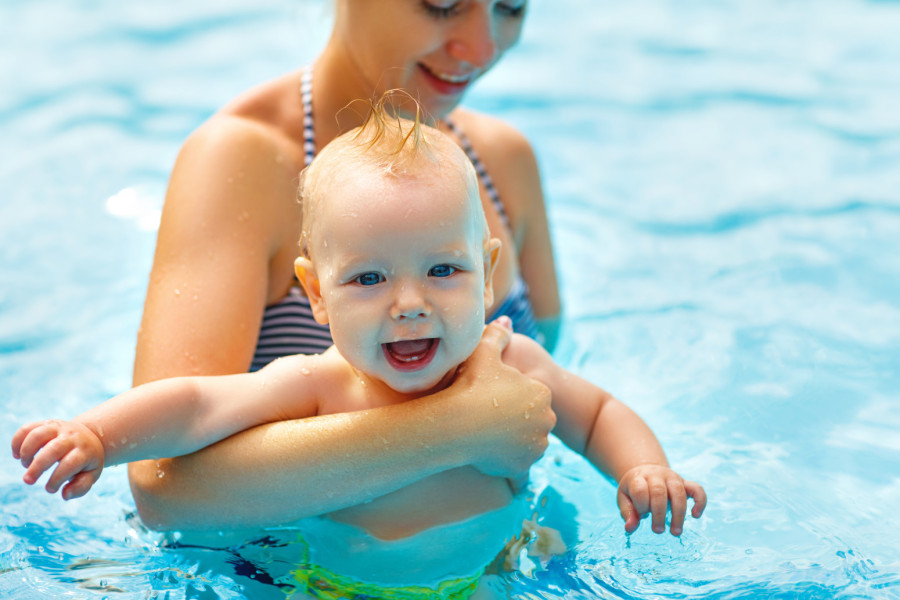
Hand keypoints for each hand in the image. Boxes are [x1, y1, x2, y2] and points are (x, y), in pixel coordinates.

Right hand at [11, 419, 104, 499]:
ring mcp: (59, 428)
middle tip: (28, 481)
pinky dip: (18, 440)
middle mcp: (72, 437)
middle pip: (53, 449)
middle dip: (37, 467)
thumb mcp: (91, 474)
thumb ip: (81, 487)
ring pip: (38, 434)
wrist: (90, 436)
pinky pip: (28, 428)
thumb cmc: (86, 461)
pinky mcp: (47, 424)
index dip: (57, 479)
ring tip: (25, 465)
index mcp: (85, 451)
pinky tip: (17, 455)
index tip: (50, 489)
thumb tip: (65, 494)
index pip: (70, 463)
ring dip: (26, 452)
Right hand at [452, 316, 555, 481]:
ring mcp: (536, 447)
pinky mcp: (523, 468)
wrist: (456, 425)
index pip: (531, 394)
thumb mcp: (483, 352)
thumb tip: (506, 319)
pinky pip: (517, 465)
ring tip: (489, 434)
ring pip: (527, 442)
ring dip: (514, 441)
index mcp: (542, 393)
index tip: (492, 396)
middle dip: (517, 419)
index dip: (511, 395)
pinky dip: (507, 461)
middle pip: (532, 419)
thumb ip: (497, 334)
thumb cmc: (470, 385)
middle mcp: (546, 420)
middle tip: (490, 416)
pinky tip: (490, 453)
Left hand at [617, 464, 706, 535]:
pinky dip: (700, 501)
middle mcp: (656, 475)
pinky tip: (695, 515)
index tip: (641, 515)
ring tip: (675, 532)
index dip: (641, 506)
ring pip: (678, 492)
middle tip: (658, 530)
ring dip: (678, 514)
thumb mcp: (624, 498)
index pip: (640, 490)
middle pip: (659, 491)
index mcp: (638, 477)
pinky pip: (697, 489)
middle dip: (659, 514)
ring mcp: (672, 477)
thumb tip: (630, 528)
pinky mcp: (685, 482)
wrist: (645, 470)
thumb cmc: (634, 489)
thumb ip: (627, 513)